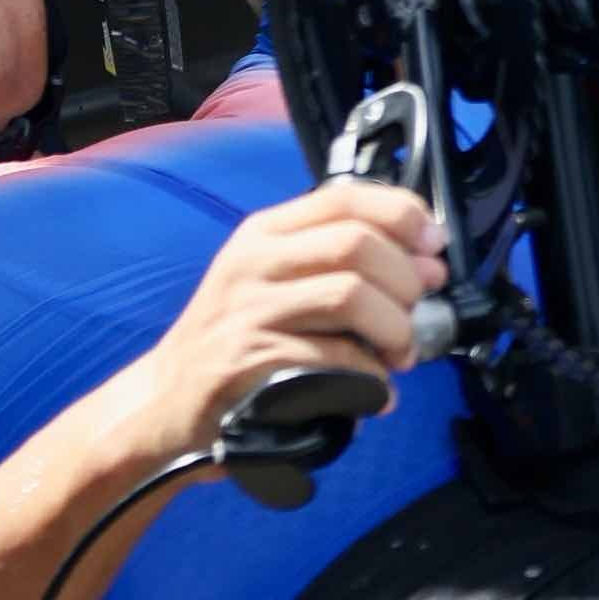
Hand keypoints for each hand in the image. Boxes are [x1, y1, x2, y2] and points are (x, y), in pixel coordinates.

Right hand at [114, 177, 443, 463]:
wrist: (166, 402)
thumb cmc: (235, 340)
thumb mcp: (274, 281)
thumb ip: (338, 262)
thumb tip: (426, 263)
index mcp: (265, 234)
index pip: (346, 197)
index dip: (403, 215)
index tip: (433, 245)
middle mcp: (252, 263)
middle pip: (356, 245)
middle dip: (406, 280)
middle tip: (418, 311)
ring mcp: (247, 311)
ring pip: (349, 296)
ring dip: (394, 328)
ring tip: (401, 352)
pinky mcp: (248, 362)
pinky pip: (332, 358)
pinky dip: (370, 376)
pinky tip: (376, 390)